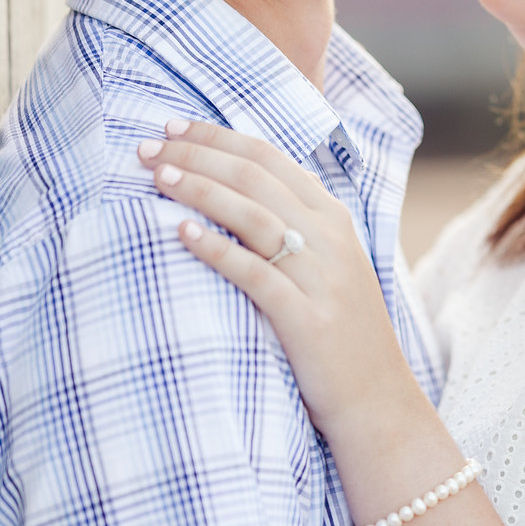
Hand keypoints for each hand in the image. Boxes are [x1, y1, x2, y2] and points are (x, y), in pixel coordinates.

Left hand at [138, 120, 421, 437]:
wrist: (377, 399)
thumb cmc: (339, 333)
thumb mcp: (327, 267)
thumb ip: (293, 227)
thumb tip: (236, 191)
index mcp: (333, 218)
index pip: (270, 157)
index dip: (217, 137)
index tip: (171, 126)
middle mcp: (330, 238)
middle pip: (256, 177)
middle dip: (197, 155)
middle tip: (147, 148)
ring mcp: (321, 277)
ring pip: (255, 214)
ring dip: (201, 189)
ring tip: (157, 177)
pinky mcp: (307, 317)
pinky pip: (255, 273)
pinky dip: (217, 249)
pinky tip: (181, 233)